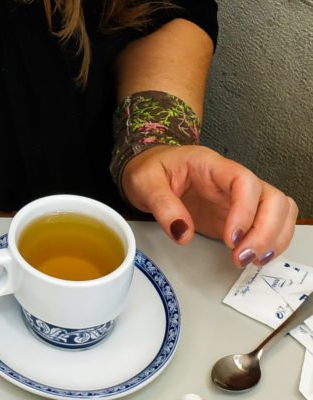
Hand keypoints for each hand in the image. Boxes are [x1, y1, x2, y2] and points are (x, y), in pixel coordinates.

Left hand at [121, 144, 297, 267]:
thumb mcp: (145, 182)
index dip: (245, 210)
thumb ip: (161, 205)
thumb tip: (182, 233)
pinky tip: (253, 257)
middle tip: (242, 256)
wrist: (151, 173)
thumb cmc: (150, 170)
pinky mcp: (241, 216)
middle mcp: (232, 180)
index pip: (244, 180)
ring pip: (281, 210)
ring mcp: (239, 198)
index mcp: (210, 165)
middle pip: (273, 197)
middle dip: (266, 231)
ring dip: (274, 239)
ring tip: (250, 260)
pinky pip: (272, 225)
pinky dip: (271, 243)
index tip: (231, 238)